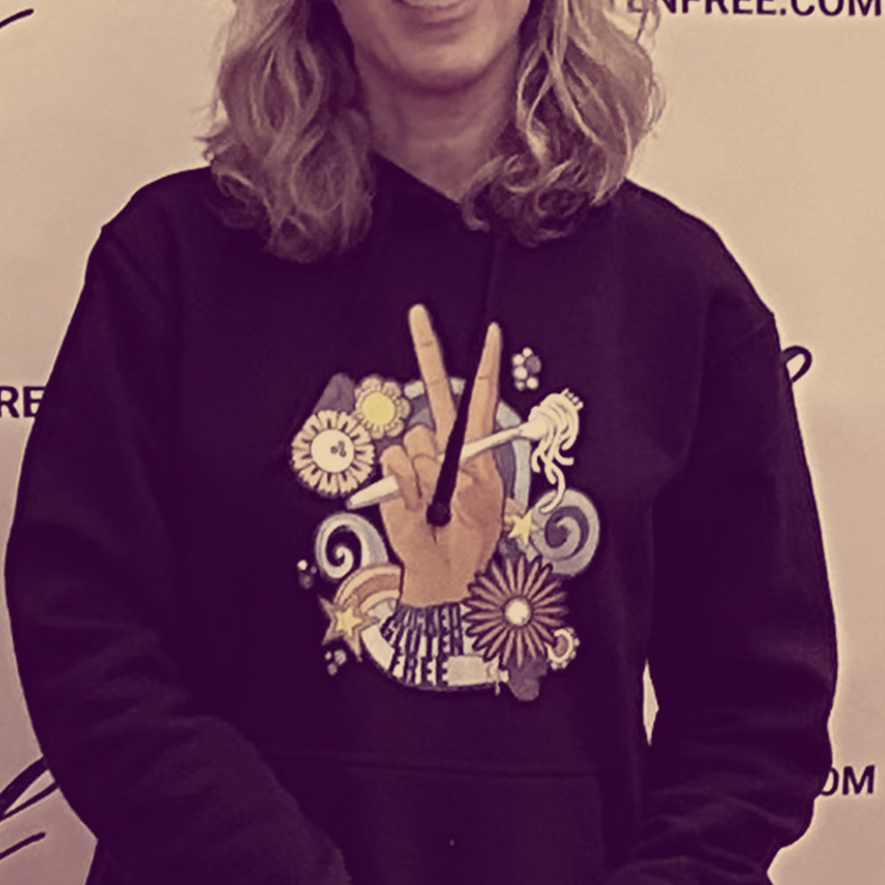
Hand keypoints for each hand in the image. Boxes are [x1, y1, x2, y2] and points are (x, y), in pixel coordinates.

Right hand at [377, 305, 503, 606]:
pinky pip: (396, 461)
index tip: (492, 332)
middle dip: (427, 350)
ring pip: (416, 438)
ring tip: (435, 501)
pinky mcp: (393, 474)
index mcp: (475, 448)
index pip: (481, 397)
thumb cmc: (470, 540)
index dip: (485, 365)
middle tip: (418, 313)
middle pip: (434, 390)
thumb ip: (464, 473)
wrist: (443, 571)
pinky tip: (415, 502)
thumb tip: (437, 455)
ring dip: (426, 470)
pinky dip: (405, 482)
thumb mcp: (484, 503)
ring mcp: (417, 458)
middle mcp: (444, 446)